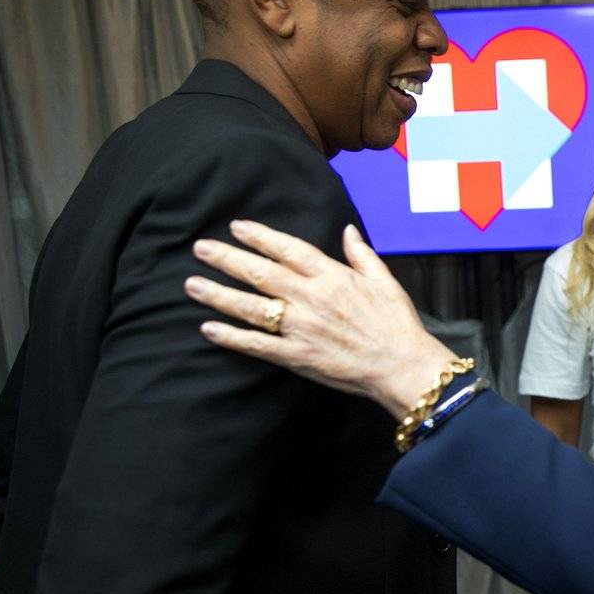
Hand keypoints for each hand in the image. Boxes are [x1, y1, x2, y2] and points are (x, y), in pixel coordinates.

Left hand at [184, 220, 454, 417]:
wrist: (402, 365)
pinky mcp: (297, 356)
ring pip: (250, 306)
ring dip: (218, 294)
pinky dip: (231, 337)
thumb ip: (361, 254)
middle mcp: (310, 298)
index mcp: (332, 276)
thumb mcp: (385, 280)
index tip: (237, 227)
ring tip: (192, 284)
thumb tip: (347, 231)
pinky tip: (209, 328)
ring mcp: (300, 327)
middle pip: (260, 273)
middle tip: (200, 248)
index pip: (288, 249)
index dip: (259, 236)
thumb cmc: (397, 323)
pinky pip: (257, 345)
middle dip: (227, 258)